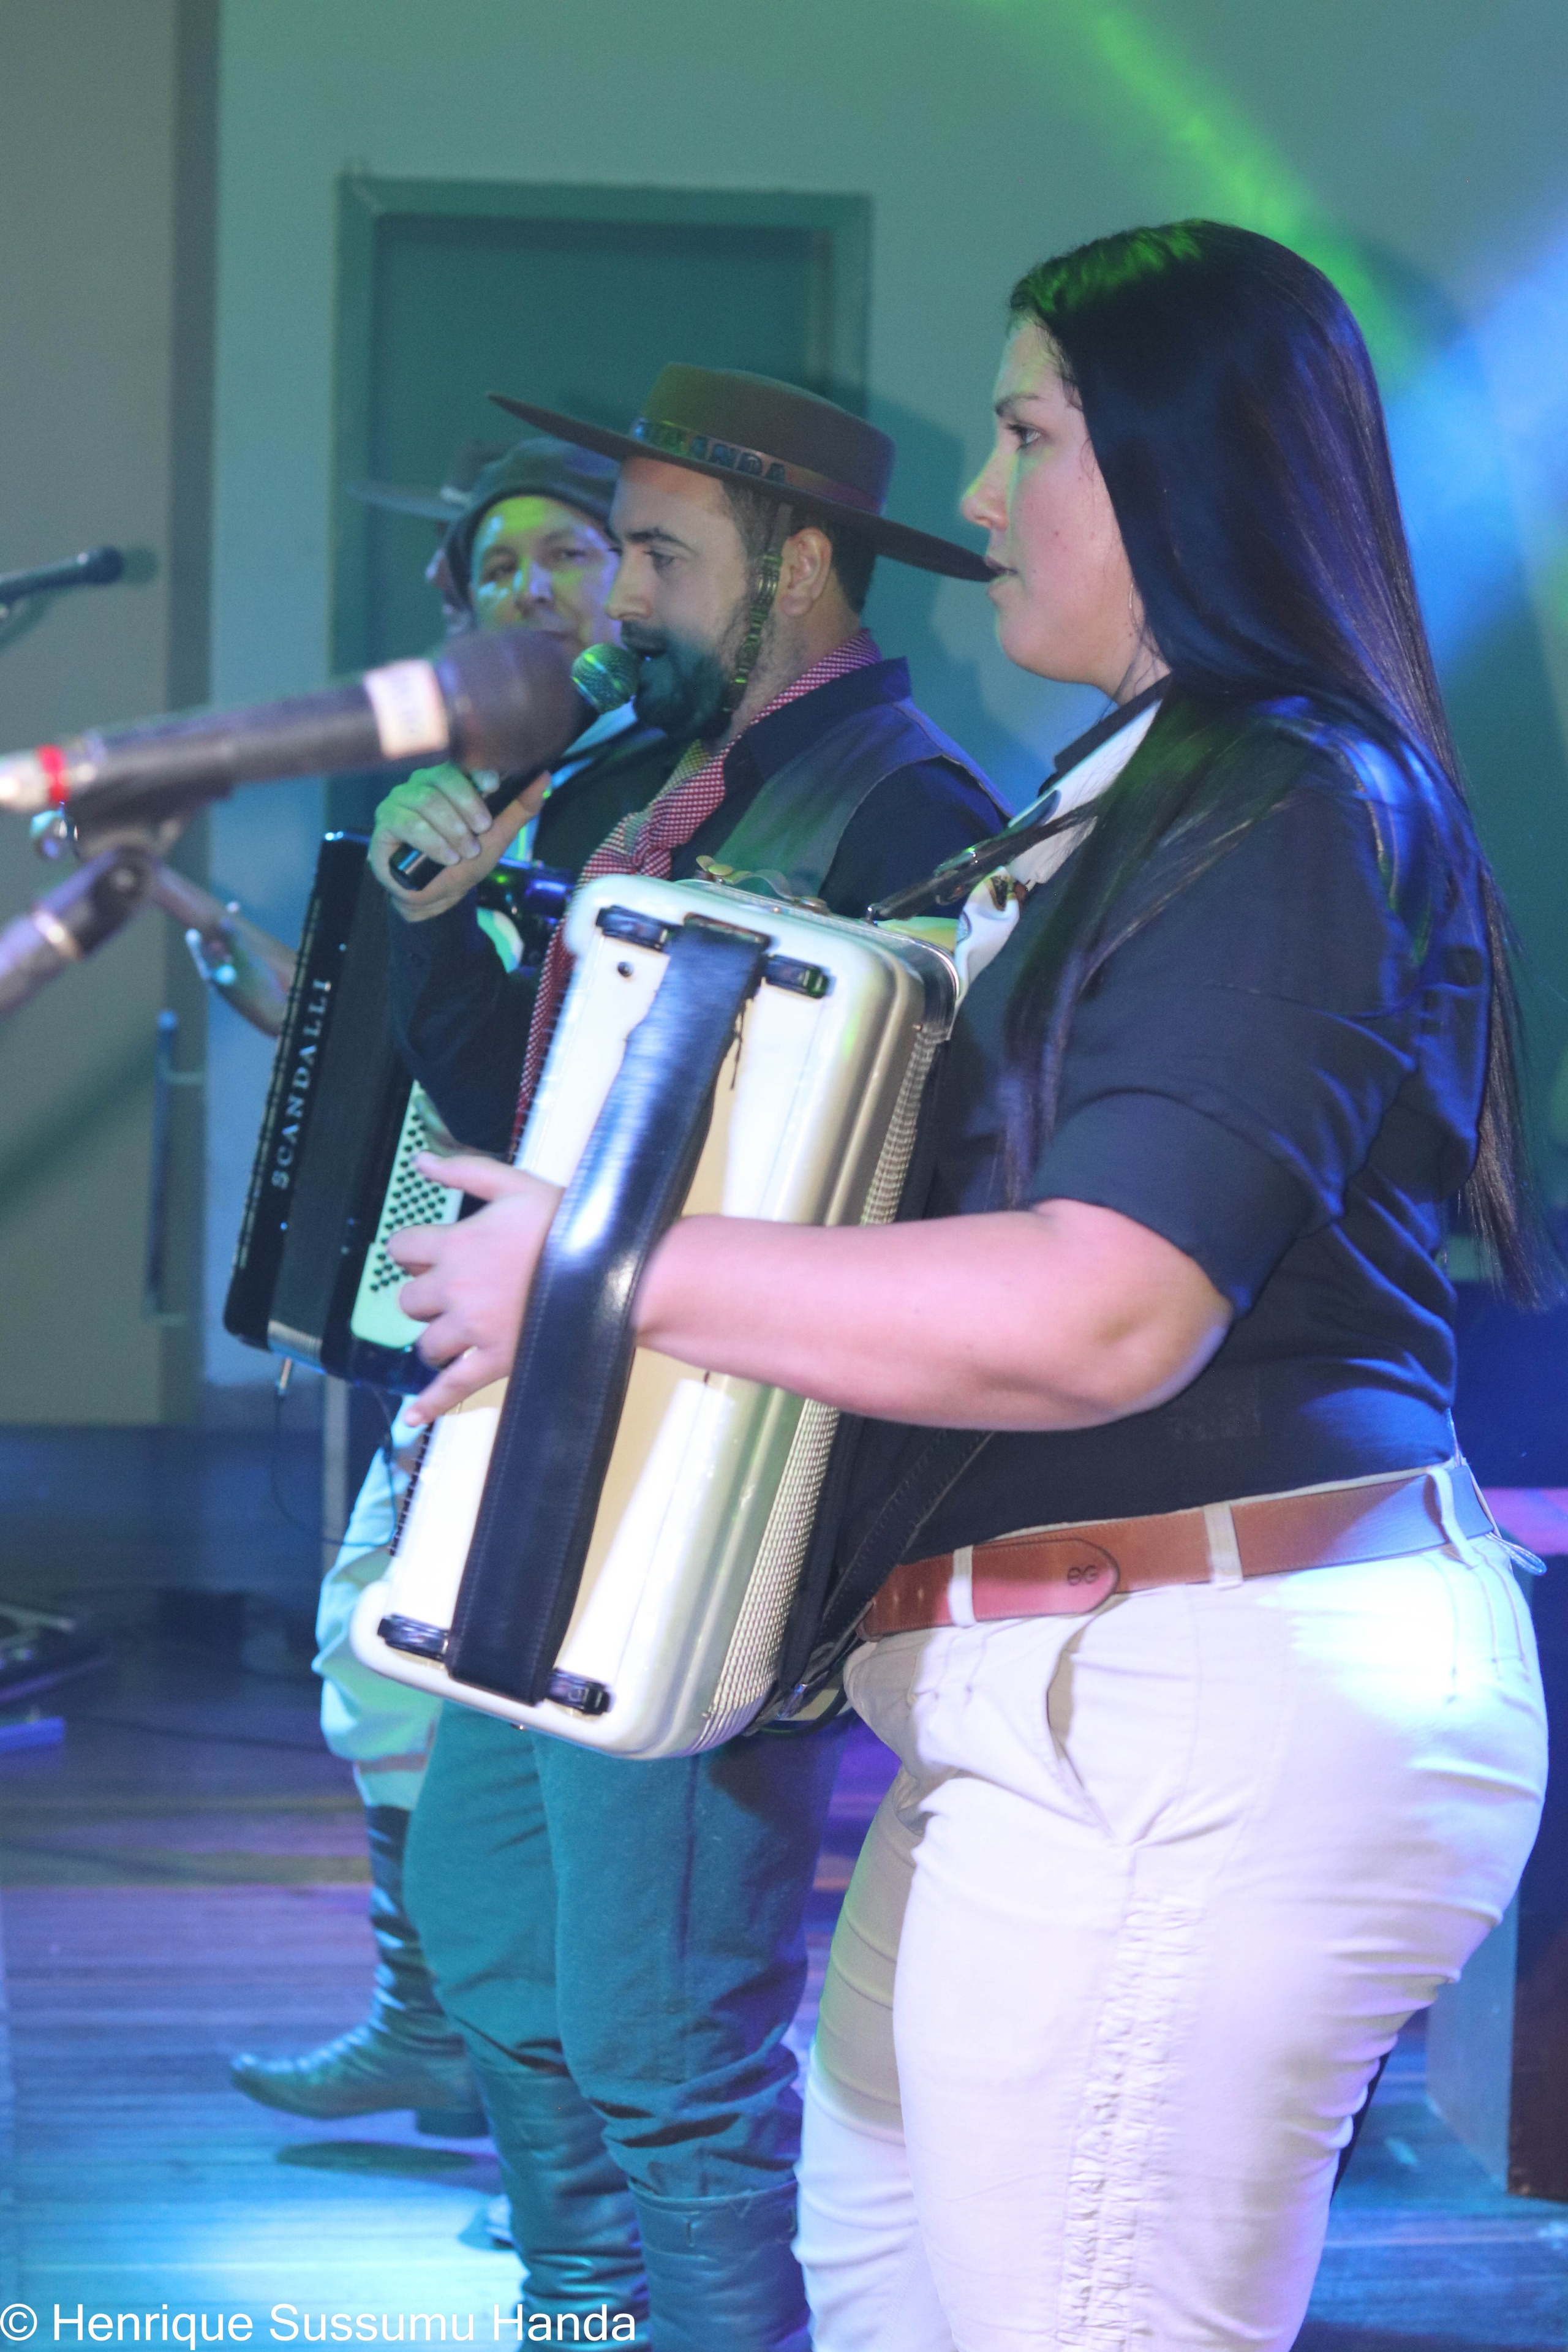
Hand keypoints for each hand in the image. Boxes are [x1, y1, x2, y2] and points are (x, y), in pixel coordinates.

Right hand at [369, 763, 547, 920]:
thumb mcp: (498, 835)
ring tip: (466, 852)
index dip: (477, 770)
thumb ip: (519, 807)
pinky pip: (408, 823)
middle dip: (468, 806)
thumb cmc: (464, 859)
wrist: (438, 894)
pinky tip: (447, 857)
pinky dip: (432, 841)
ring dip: (452, 829)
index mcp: (448, 780)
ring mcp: (400, 801)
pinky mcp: (386, 824)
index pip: (460, 761)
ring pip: (426, 801)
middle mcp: (421, 784)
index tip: (494, 787)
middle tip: (482, 830)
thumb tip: (543, 776)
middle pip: (442, 778)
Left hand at [389, 1152, 562, 1419]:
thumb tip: (420, 1159)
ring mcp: (474, 1329)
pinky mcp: (496, 1361)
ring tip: (456, 1329)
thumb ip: (464, 1171)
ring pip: (427, 1344)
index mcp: (457, 1244)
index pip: (403, 1248)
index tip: (428, 1251)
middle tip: (450, 1290)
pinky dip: (430, 1404)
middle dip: (425, 1295)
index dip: (413, 1249)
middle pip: (409, 1300)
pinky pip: (454, 1388)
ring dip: (436, 1337)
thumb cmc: (570, 1223)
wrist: (615, 1268)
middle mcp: (457, 1289)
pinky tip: (413, 1417)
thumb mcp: (515, 1185)